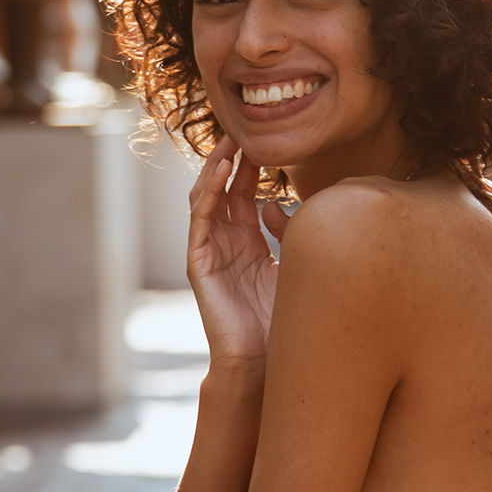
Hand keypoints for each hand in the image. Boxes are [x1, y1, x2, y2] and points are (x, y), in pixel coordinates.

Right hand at [187, 136, 290, 366]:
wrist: (264, 359)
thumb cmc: (282, 318)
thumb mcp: (292, 265)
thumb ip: (287, 234)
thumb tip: (278, 204)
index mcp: (248, 242)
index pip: (243, 193)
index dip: (251, 166)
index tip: (264, 140)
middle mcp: (226, 242)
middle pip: (223, 189)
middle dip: (231, 160)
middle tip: (243, 131)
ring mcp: (211, 251)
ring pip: (206, 198)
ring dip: (215, 169)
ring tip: (228, 143)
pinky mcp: (199, 262)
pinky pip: (200, 220)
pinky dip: (207, 193)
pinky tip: (219, 172)